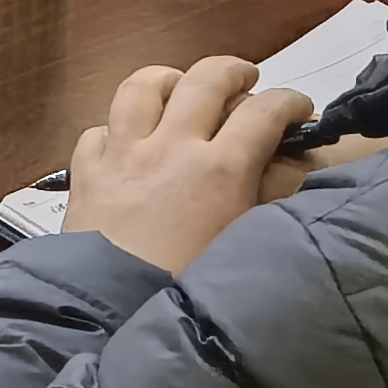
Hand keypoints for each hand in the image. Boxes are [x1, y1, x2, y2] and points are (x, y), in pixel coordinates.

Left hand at [62, 54, 313, 276]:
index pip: (265, 112)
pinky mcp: (86, 172)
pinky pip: (98, 129)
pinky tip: (125, 143)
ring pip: (142, 87)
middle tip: (247, 80)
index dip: (290, 102)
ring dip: (169, 80)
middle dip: (234, 71)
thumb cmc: (189, 289)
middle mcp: (171, 147)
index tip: (301, 111)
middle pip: (206, 79)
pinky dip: (115, 129)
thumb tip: (292, 166)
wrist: (111, 316)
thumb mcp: (244, 246)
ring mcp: (123, 154)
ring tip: (182, 89)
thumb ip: (271, 199)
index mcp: (220, 168)